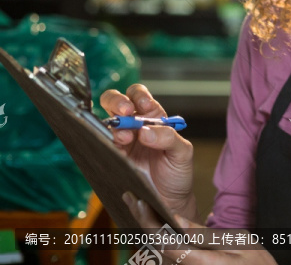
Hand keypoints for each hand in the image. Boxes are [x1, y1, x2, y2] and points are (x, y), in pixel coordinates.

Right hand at [100, 84, 197, 219]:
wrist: (169, 200)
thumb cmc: (177, 173)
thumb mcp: (182, 152)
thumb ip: (168, 138)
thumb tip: (146, 131)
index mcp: (153, 119)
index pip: (140, 97)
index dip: (139, 96)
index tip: (144, 105)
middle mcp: (135, 126)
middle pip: (117, 103)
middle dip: (118, 101)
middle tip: (126, 112)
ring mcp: (122, 141)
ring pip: (108, 122)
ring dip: (114, 125)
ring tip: (125, 138)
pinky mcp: (113, 157)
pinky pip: (102, 144)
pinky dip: (104, 141)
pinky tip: (115, 146)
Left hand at [123, 192, 277, 264]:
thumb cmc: (256, 264)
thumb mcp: (237, 242)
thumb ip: (202, 234)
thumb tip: (175, 220)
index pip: (166, 244)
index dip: (150, 222)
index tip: (140, 203)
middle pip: (156, 250)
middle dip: (142, 224)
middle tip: (132, 200)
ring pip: (157, 257)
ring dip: (147, 233)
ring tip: (139, 209)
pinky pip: (167, 260)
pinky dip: (158, 243)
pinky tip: (154, 227)